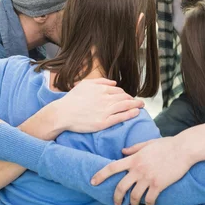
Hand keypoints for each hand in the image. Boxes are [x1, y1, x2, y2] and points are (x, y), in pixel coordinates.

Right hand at [26, 78, 144, 138]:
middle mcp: (105, 99)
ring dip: (136, 105)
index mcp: (101, 89)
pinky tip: (136, 112)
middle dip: (133, 99)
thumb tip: (114, 83)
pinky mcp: (104, 122)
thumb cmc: (72, 99)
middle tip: (138, 102)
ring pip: (125, 106)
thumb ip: (100, 82)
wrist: (63, 113)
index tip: (128, 97)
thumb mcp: (84, 84)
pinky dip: (130, 114)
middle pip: (124, 97)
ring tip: (141, 106)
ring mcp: (105, 111)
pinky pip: (121, 117)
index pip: (119, 91)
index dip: (125, 94)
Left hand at [91, 136, 193, 204]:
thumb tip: (122, 152)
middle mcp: (138, 170)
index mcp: (134, 159)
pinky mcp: (159, 185)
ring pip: (135, 196)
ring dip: (133, 203)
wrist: (184, 149)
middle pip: (120, 187)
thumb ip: (134, 148)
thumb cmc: (168, 145)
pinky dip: (149, 203)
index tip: (93, 182)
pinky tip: (150, 203)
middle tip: (116, 203)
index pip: (112, 167)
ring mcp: (148, 178)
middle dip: (116, 197)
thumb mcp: (148, 143)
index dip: (100, 175)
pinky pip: (150, 199)